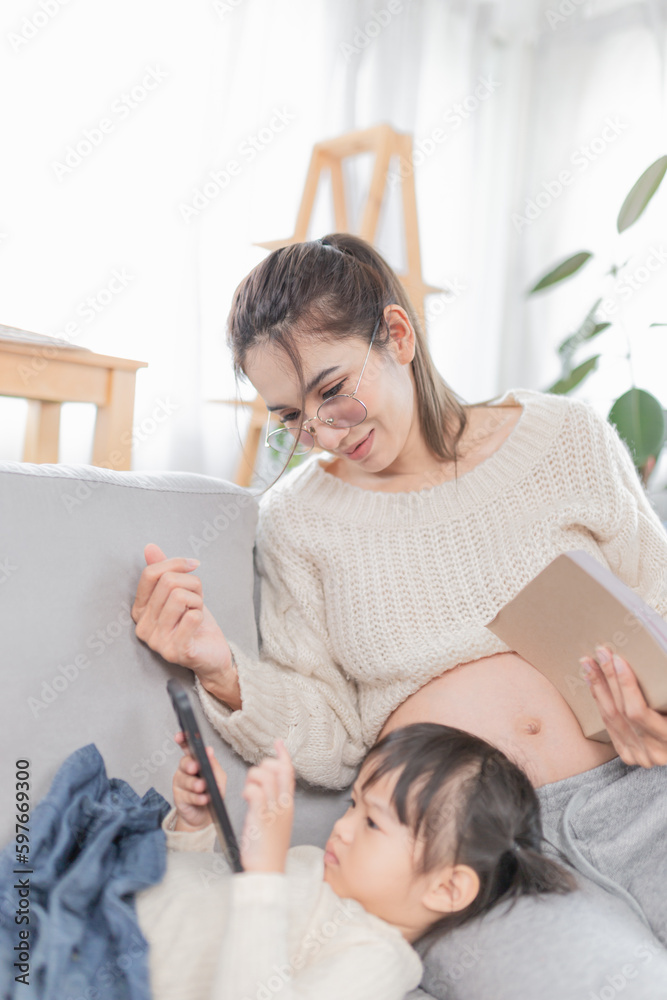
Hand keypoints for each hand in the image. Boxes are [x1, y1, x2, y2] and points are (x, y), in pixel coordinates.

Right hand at [132, 543, 240, 708]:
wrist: (212, 654)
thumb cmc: (195, 623)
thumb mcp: (181, 591)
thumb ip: (164, 571)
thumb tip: (150, 547)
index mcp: (139, 610)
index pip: (150, 574)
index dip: (175, 563)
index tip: (194, 564)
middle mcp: (143, 627)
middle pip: (168, 583)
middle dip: (192, 585)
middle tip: (197, 600)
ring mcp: (157, 641)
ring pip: (180, 597)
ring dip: (197, 601)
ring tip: (196, 613)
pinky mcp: (175, 651)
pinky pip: (192, 617)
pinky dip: (201, 615)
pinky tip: (199, 626)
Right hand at [172, 731, 227, 831]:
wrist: (206, 815)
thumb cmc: (212, 792)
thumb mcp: (218, 777)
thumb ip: (213, 765)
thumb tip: (209, 751)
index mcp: (194, 761)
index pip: (186, 747)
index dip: (182, 740)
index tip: (180, 736)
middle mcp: (185, 770)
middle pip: (184, 763)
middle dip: (189, 764)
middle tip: (195, 767)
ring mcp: (180, 784)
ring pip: (185, 780)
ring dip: (194, 783)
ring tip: (202, 786)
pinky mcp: (179, 798)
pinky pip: (187, 796)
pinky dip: (197, 798)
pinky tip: (204, 798)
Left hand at [240, 740, 294, 872]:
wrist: (268, 871)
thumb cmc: (268, 849)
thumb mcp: (276, 822)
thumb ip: (275, 803)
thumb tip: (267, 786)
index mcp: (288, 805)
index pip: (289, 773)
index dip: (283, 756)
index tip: (278, 743)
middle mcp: (283, 805)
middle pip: (278, 770)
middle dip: (263, 766)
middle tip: (253, 778)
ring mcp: (273, 811)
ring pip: (266, 777)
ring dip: (253, 776)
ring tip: (247, 789)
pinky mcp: (261, 819)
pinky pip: (255, 792)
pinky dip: (248, 788)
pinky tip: (245, 796)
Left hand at [580, 646, 666, 766]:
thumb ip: (661, 694)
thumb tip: (651, 666)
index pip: (639, 712)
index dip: (626, 685)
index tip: (617, 660)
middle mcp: (653, 752)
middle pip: (620, 711)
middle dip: (608, 678)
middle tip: (600, 653)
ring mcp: (639, 756)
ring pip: (610, 718)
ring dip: (598, 687)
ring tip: (589, 664)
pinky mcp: (628, 755)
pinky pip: (609, 726)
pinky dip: (600, 702)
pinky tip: (593, 684)